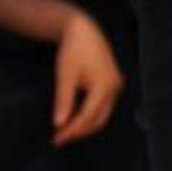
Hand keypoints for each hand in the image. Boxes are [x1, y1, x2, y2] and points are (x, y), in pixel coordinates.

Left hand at [51, 12, 122, 143]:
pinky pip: (102, 106)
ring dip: (84, 125)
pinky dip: (89, 116)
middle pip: (99, 120)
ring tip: (64, 131)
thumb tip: (59, 124)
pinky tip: (74, 118)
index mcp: (104, 85)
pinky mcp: (112, 83)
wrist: (84, 31)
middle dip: (79, 132)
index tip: (56, 139)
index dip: (72, 130)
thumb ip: (64, 101)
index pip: (88, 116)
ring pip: (102, 115)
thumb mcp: (65, 75)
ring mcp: (115, 85)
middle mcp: (114, 87)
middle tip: (58, 139)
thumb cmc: (74, 51)